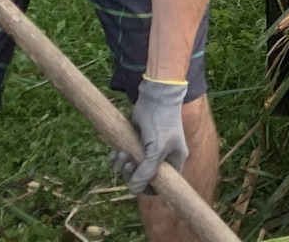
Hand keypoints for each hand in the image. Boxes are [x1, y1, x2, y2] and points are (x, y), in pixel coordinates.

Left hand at [114, 77, 188, 193]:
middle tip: (127, 163)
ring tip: (120, 154)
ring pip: (131, 169)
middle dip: (131, 173)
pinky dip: (117, 159)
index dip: (148, 187)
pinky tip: (115, 152)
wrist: (155, 97)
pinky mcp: (136, 144)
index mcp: (173, 161)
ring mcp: (148, 151)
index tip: (137, 181)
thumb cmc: (162, 122)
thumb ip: (147, 171)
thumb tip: (134, 190)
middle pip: (143, 178)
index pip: (161, 184)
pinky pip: (124, 159)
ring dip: (122, 165)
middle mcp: (161, 158)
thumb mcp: (157, 149)